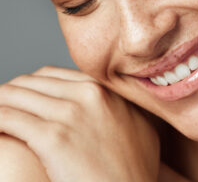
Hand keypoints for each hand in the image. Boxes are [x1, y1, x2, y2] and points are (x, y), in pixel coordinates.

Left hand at [0, 66, 159, 181]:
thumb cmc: (136, 169)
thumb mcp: (138, 125)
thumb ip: (117, 106)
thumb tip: (106, 102)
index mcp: (104, 89)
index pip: (51, 75)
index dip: (30, 89)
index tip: (21, 103)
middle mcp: (88, 94)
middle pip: (30, 82)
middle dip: (9, 96)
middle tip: (0, 113)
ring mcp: (71, 113)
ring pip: (13, 95)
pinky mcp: (53, 138)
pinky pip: (6, 118)